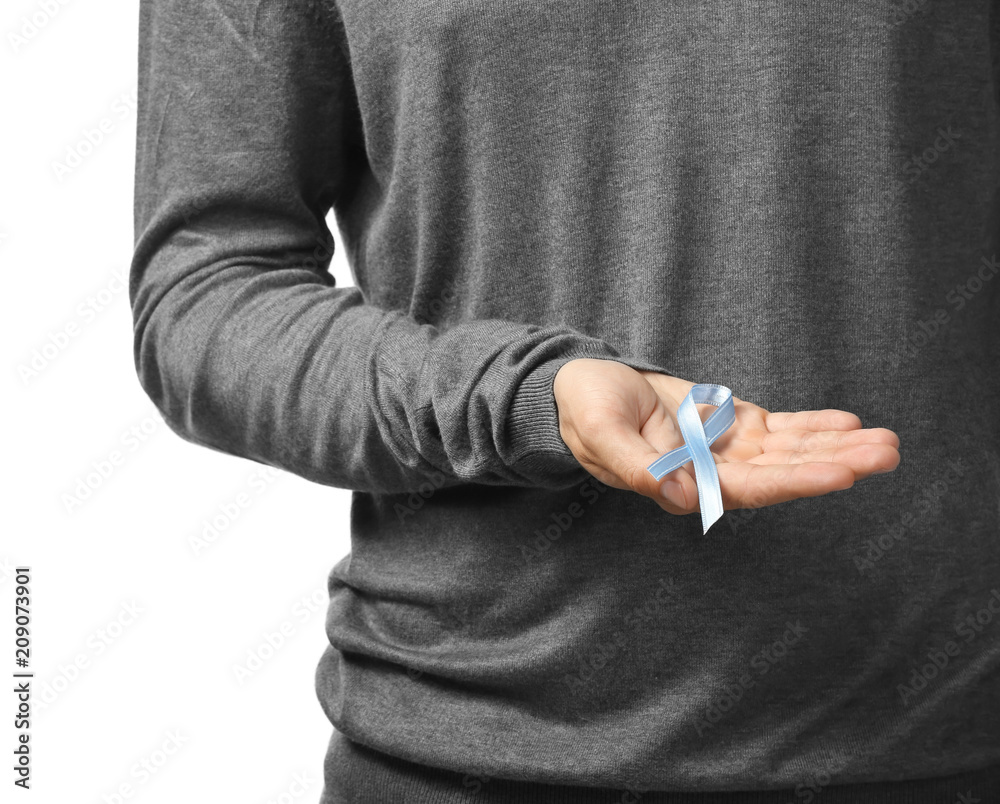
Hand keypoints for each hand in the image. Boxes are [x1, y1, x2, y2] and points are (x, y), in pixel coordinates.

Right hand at [552, 358, 899, 515]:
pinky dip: (813, 425)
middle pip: (783, 473)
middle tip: (886, 454)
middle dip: (835, 463)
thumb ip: (637, 468)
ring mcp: (724, 447)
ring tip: (886, 442)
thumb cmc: (584, 409)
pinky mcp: (729, 422)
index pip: (748, 487)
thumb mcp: (600, 433)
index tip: (842, 473)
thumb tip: (686, 500)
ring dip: (837, 447)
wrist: (581, 387)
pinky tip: (849, 422)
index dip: (796, 481)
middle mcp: (712, 471)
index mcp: (682, 482)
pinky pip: (779, 427)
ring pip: (790, 450)